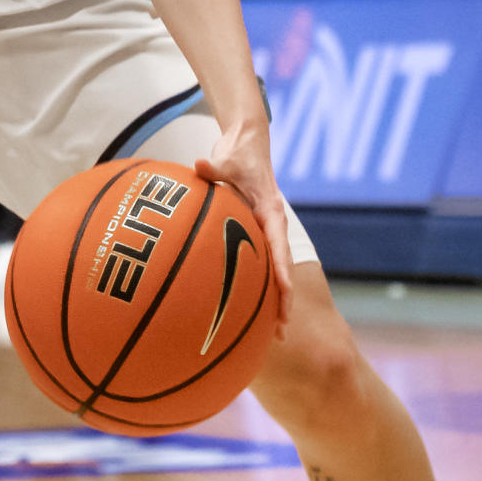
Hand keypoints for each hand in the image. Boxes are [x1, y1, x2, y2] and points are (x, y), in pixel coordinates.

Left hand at [190, 119, 295, 326]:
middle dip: (282, 298)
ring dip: (271, 299)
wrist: (248, 146)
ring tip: (271, 334)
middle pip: (280, 268)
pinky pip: (257, 263)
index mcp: (271, 213)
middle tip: (281, 329)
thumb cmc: (238, 154)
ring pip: (271, 270)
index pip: (279, 246)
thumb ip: (214, 166)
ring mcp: (264, 232)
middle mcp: (272, 226)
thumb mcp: (227, 159)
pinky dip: (254, 284)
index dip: (282, 270)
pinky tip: (243, 309)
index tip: (283, 292)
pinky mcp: (254, 233)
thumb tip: (198, 165)